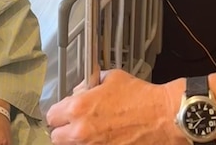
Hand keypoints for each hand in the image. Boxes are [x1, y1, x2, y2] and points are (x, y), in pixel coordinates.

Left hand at [46, 69, 183, 144]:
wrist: (164, 117)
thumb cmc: (142, 99)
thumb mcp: (112, 78)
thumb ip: (90, 83)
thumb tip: (81, 89)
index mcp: (79, 108)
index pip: (51, 116)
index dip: (59, 112)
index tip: (64, 113)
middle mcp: (81, 132)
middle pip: (56, 137)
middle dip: (65, 129)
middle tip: (76, 124)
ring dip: (77, 141)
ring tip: (92, 133)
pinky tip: (103, 139)